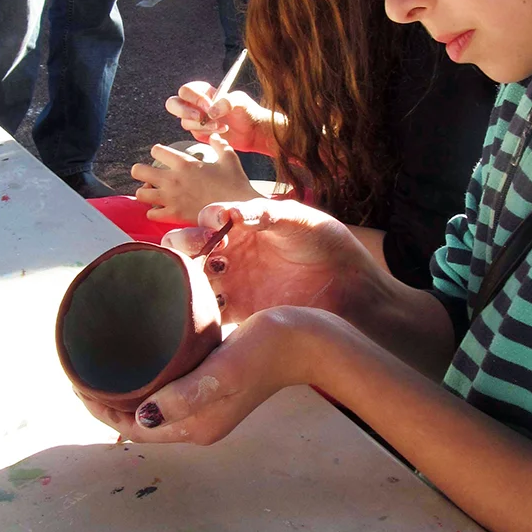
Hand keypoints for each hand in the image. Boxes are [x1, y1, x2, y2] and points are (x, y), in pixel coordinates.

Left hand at [76, 306, 322, 443]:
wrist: (308, 340)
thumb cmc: (269, 349)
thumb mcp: (225, 370)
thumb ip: (186, 394)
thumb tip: (140, 415)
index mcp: (197, 426)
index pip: (132, 428)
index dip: (100, 408)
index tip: (78, 379)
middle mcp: (199, 422)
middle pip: (138, 419)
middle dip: (108, 399)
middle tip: (85, 366)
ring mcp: (208, 404)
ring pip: (153, 403)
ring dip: (127, 388)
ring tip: (106, 361)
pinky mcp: (216, 385)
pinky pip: (170, 388)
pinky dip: (150, 377)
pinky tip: (145, 356)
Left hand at [132, 134, 255, 223]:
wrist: (239, 208)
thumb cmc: (235, 183)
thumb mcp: (229, 158)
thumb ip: (219, 144)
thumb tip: (214, 135)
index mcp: (185, 162)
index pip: (156, 150)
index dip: (158, 152)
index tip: (163, 156)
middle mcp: (173, 179)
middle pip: (138, 171)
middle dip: (141, 172)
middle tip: (150, 175)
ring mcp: (171, 198)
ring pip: (140, 193)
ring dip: (145, 192)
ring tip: (154, 193)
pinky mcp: (174, 215)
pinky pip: (151, 213)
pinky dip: (154, 212)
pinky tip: (162, 210)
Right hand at [162, 198, 374, 321]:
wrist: (348, 284)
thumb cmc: (324, 241)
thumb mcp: (298, 218)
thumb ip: (267, 213)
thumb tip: (235, 213)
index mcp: (243, 226)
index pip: (208, 219)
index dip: (204, 222)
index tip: (215, 229)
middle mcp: (233, 254)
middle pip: (191, 251)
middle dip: (183, 252)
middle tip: (197, 257)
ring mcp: (234, 284)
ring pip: (194, 285)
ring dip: (187, 284)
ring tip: (197, 287)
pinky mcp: (242, 314)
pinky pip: (211, 317)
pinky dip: (199, 317)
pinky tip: (202, 314)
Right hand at [166, 83, 272, 153]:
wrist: (253, 131)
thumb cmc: (247, 110)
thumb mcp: (241, 101)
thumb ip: (227, 101)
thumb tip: (211, 112)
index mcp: (204, 91)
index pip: (186, 91)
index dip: (194, 98)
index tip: (209, 105)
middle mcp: (196, 104)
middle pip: (173, 104)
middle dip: (184, 111)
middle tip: (201, 117)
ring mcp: (196, 119)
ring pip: (184, 122)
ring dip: (202, 125)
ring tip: (221, 125)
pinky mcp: (199, 133)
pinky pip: (194, 132)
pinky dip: (207, 132)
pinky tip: (222, 130)